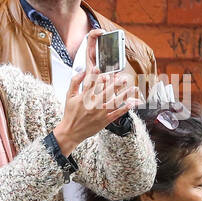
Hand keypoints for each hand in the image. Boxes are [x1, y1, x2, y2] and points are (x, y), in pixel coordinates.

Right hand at [53, 30, 137, 155]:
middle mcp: (93, 105)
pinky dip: (124, 109)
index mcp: (84, 98)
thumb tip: (82, 72)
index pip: (91, 84)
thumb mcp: (69, 96)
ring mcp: (99, 113)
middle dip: (116, 84)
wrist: (71, 132)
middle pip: (106, 92)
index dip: (96, 75)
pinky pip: (116, 114)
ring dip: (124, 95)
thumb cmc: (70, 114)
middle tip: (123, 78)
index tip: (101, 69)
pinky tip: (131, 103)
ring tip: (133, 88)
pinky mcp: (104, 121)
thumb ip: (74, 82)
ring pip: (114, 102)